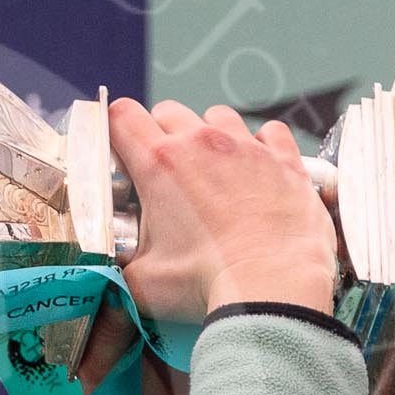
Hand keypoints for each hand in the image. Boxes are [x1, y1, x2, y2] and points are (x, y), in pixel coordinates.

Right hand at [107, 98, 338, 319]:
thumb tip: (111, 273)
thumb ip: (121, 269)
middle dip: (159, 133)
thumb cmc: (208, 282)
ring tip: (210, 168)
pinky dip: (260, 145)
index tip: (117, 148)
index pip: (122, 116)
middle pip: (168, 111)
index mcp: (159, 165)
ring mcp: (246, 147)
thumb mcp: (143, 282)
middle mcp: (202, 144)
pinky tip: (255, 168)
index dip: (113, 127)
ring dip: (208, 134)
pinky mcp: (283, 160)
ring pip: (217, 115)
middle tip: (162, 171)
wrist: (273, 284)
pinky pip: (269, 132)